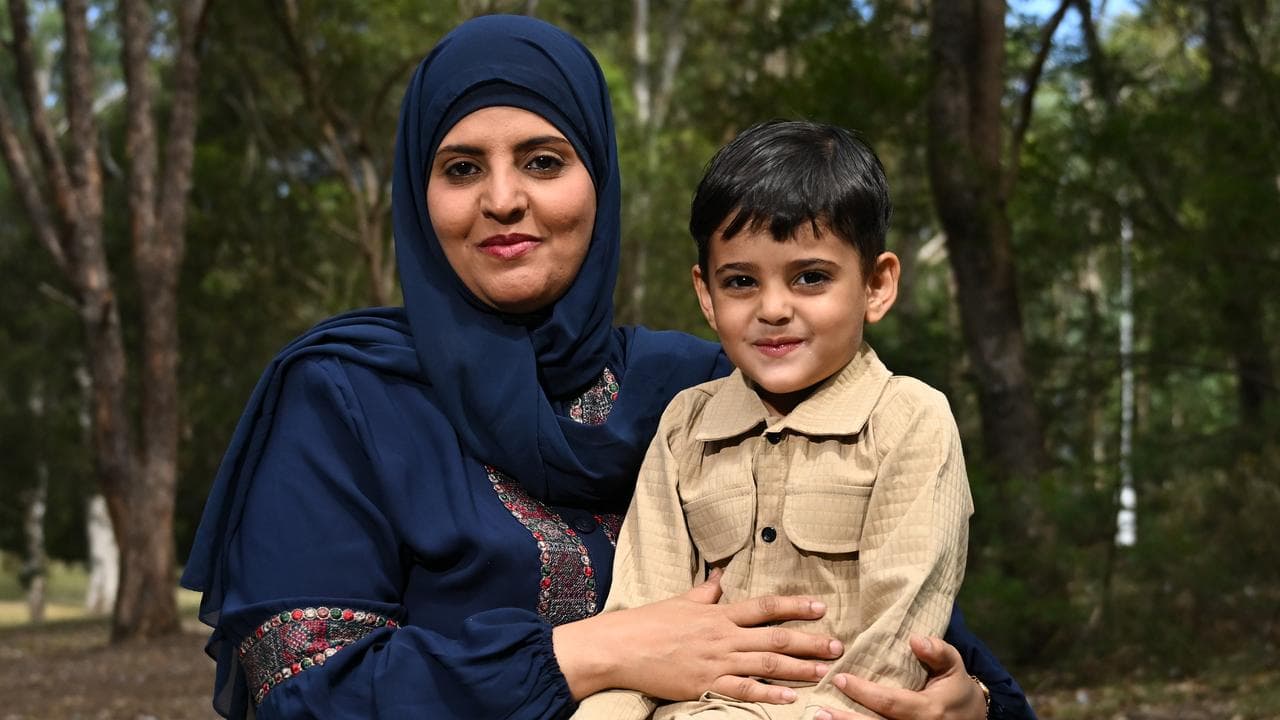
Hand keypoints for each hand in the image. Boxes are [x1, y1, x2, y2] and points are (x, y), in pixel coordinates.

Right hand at [554, 571, 843, 703]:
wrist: (621, 646)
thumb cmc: (648, 623)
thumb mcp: (681, 601)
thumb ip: (705, 591)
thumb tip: (719, 574)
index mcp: (718, 613)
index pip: (765, 607)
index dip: (795, 606)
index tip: (820, 607)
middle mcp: (723, 636)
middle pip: (775, 638)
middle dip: (809, 641)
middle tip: (837, 645)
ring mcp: (716, 662)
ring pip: (766, 665)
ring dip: (798, 669)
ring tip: (824, 671)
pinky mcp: (706, 684)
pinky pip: (743, 691)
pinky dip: (768, 695)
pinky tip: (789, 698)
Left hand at [814, 635, 986, 719]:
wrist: (973, 719)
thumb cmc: (956, 689)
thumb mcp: (954, 666)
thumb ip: (938, 651)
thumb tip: (915, 639)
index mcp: (928, 710)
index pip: (890, 703)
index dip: (864, 693)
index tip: (841, 678)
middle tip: (819, 709)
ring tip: (820, 719)